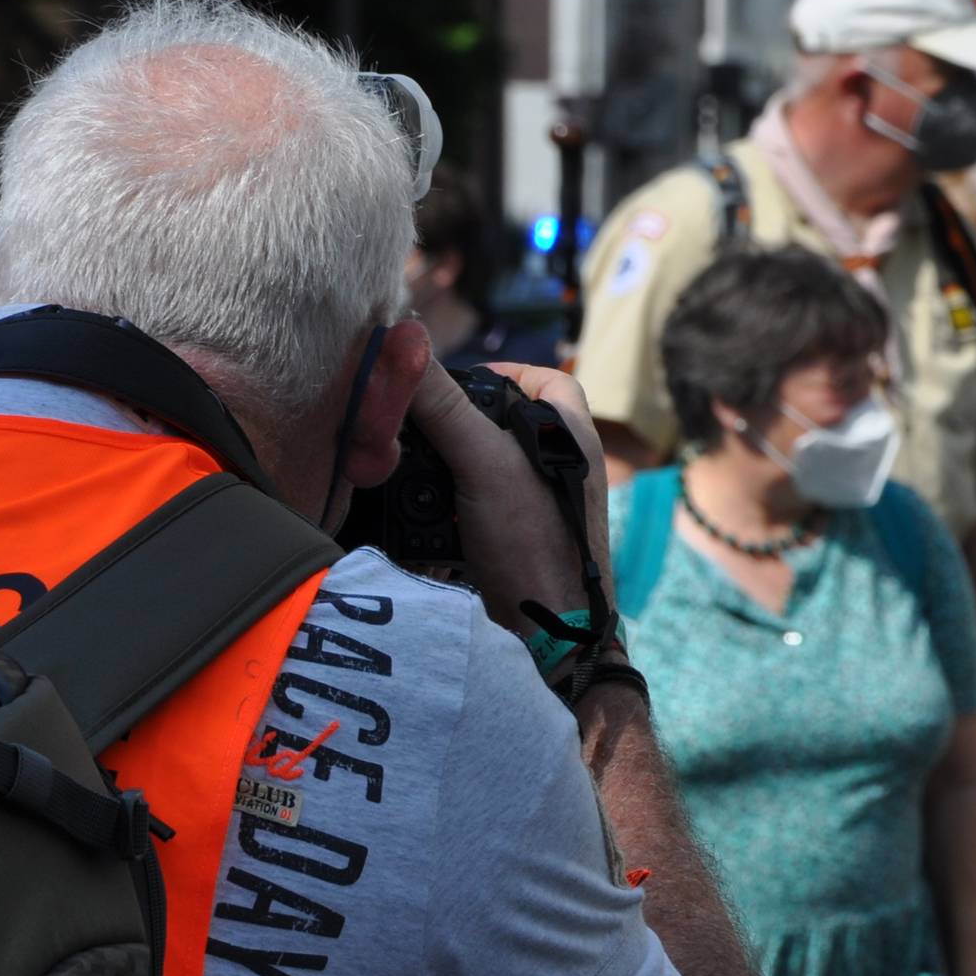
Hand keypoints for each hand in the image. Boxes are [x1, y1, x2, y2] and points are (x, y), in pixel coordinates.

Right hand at [404, 361, 607, 636]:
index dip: (503, 372)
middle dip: (459, 421)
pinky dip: (447, 504)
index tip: (455, 380)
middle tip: (418, 425)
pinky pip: (475, 507)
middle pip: (506, 422)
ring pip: (485, 465)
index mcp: (572, 436)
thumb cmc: (533, 540)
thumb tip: (403, 344)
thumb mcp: (485, 462)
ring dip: (445, 465)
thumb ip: (446, 405)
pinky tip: (422, 512)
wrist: (546, 631)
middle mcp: (561, 467)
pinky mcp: (516, 538)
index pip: (546, 379)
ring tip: (410, 466)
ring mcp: (540, 505)